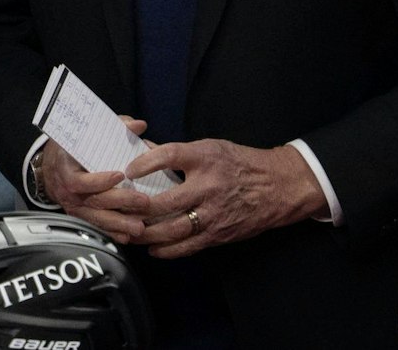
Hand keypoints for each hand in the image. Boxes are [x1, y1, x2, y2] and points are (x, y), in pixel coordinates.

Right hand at [43, 118, 155, 243]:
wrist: (51, 167)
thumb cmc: (72, 147)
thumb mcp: (86, 133)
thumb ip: (113, 126)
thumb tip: (138, 125)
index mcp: (66, 170)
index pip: (80, 181)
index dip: (99, 180)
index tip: (120, 175)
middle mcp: (68, 193)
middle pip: (94, 202)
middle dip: (120, 202)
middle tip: (143, 202)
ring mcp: (74, 207)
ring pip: (96, 219)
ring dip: (119, 224)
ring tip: (140, 227)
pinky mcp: (80, 217)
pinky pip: (96, 228)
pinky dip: (112, 233)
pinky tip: (128, 237)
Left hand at [129, 139, 326, 258]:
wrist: (278, 186)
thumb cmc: (241, 163)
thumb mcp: (213, 148)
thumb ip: (180, 154)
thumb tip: (144, 150)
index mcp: (206, 158)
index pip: (170, 156)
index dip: (146, 163)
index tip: (128, 169)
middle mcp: (209, 186)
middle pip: (165, 201)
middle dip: (138, 209)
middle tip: (118, 210)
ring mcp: (214, 213)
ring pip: (172, 229)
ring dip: (146, 234)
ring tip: (128, 232)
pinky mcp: (218, 234)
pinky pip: (187, 246)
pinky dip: (167, 250)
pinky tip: (152, 248)